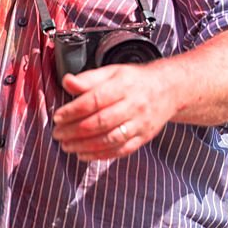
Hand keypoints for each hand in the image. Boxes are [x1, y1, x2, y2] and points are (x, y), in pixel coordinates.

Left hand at [51, 63, 177, 160]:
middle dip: (74, 130)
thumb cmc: (135, 80)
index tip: (58, 117)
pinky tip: (83, 154)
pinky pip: (120, 150)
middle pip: (100, 122)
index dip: (73, 110)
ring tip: (67, 146)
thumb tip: (67, 81)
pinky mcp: (143, 138)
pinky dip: (99, 155)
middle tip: (58, 134)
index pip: (95, 100)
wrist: (169, 89)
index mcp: (124, 86)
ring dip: (84, 145)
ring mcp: (140, 124)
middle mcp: (134, 105)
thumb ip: (89, 78)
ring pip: (109, 139)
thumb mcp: (113, 72)